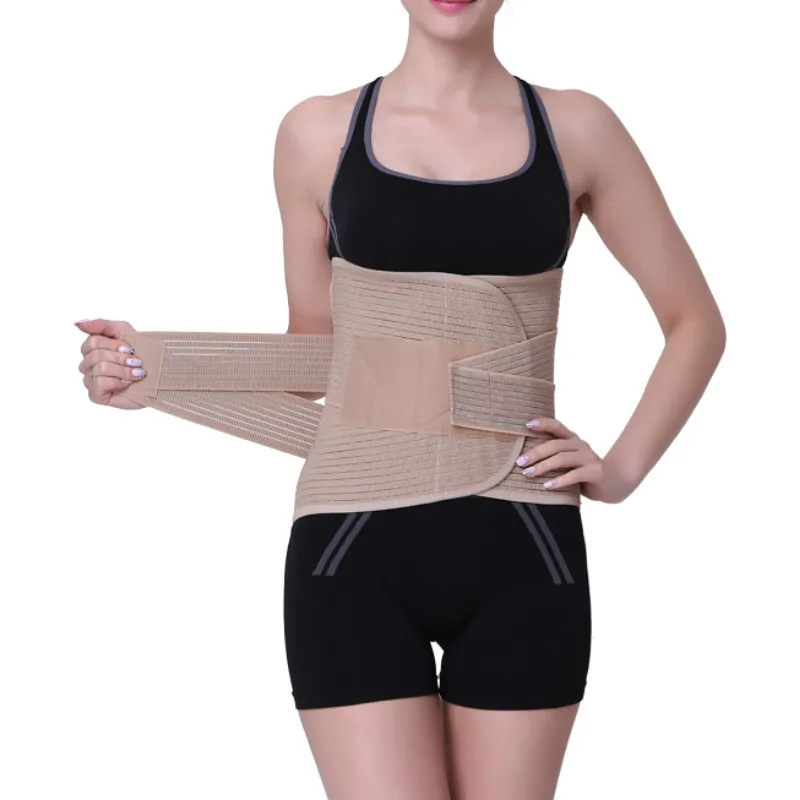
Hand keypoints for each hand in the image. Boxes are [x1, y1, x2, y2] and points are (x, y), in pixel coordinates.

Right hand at [76, 318, 145, 409]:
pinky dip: (118, 382)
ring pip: (99, 368)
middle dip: (120, 358)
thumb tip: (78, 323)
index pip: (92, 342)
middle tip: (136, 362)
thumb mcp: (124, 331)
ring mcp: (90, 380)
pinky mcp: (96, 395)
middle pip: (95, 355)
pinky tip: (127, 383)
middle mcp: (88, 365)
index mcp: (92, 349)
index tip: (131, 349)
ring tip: (137, 373)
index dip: (114, 345)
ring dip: (123, 370)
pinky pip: (99, 383)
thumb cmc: (142, 354)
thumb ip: (101, 325)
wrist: (159, 377)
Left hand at [516, 417, 632, 503]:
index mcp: (572, 439)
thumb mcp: (567, 462)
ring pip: (562, 458)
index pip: (557, 426)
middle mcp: (580, 445)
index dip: (543, 423)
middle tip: (520, 462)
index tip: (527, 425)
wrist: (613, 484)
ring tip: (528, 473)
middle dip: (535, 453)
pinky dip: (559, 481)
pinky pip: (575, 475)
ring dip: (543, 466)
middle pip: (555, 445)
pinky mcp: (596, 471)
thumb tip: (523, 460)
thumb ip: (552, 457)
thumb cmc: (582, 473)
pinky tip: (547, 486)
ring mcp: (589, 457)